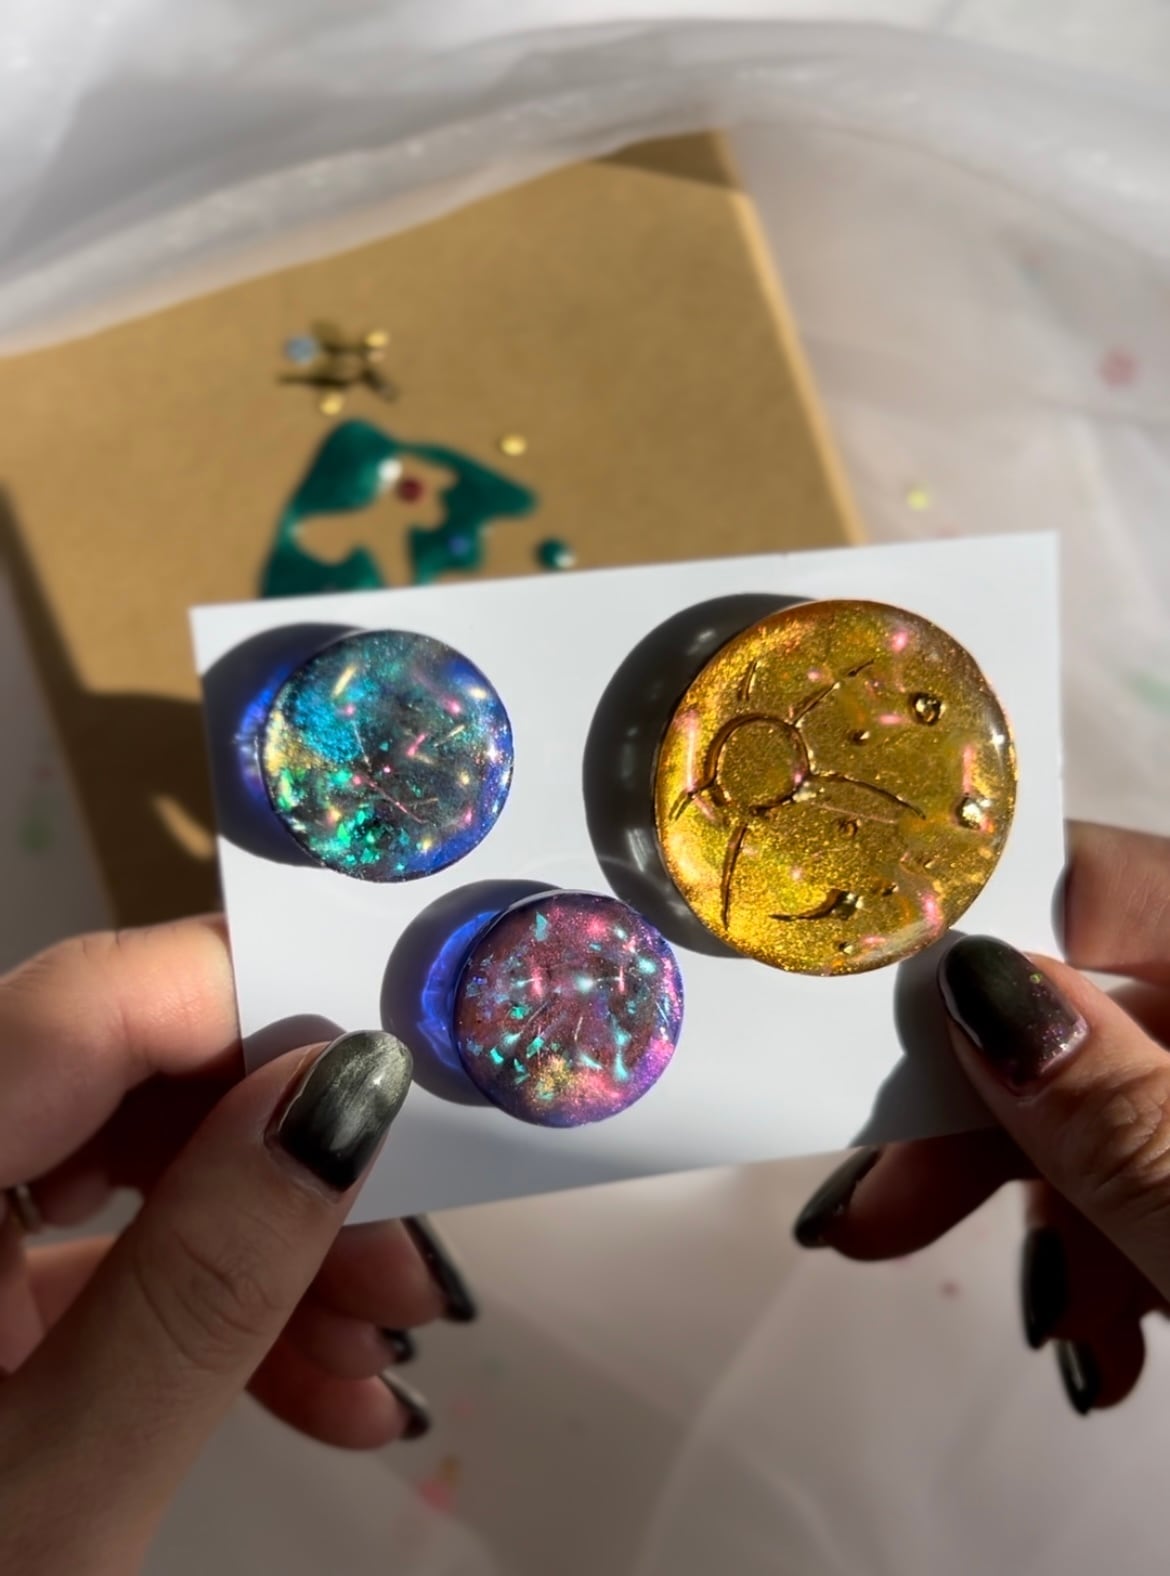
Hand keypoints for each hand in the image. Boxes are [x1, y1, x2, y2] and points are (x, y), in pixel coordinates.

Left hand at [0, 917, 474, 1573]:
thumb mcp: (63, 1484)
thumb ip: (202, 1280)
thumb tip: (345, 1090)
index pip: (99, 998)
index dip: (264, 1004)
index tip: (403, 1075)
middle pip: (137, 1078)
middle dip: (294, 1159)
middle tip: (406, 1251)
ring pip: (142, 1162)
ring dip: (277, 1243)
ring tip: (377, 1344)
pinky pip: (111, 1248)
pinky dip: (215, 1301)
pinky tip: (314, 1384)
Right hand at [792, 822, 1169, 1415]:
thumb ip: (1119, 1114)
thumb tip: (971, 976)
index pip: (1085, 885)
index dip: (949, 929)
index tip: (836, 1011)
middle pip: (1066, 1011)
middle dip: (970, 1121)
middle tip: (869, 1218)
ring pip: (1092, 1105)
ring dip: (1039, 1211)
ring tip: (1045, 1327)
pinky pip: (1138, 1172)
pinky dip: (1102, 1250)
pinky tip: (1096, 1341)